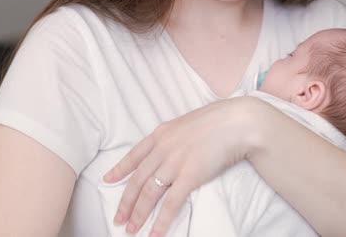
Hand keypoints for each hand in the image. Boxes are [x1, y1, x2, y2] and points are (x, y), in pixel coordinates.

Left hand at [102, 97, 260, 236]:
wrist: (237, 122)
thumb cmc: (219, 120)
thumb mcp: (188, 123)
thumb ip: (175, 136)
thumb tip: (172, 146)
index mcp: (161, 134)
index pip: (134, 155)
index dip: (119, 169)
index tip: (108, 180)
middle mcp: (163, 149)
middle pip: (137, 180)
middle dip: (125, 202)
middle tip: (118, 218)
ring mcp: (174, 163)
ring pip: (149, 193)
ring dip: (138, 214)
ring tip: (131, 229)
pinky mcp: (189, 176)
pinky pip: (171, 203)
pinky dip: (161, 220)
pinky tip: (155, 232)